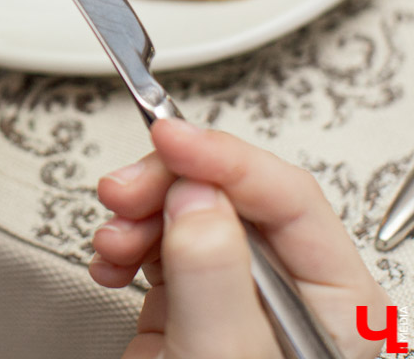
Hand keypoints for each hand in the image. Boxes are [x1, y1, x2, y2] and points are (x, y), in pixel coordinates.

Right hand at [90, 118, 389, 358]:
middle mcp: (284, 292)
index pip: (287, 198)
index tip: (169, 137)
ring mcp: (231, 297)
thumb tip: (198, 198)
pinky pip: (155, 244)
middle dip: (166, 185)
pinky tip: (110, 257)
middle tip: (123, 192)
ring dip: (136, 213)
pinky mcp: (185, 306)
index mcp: (333, 302)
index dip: (225, 157)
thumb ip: (214, 278)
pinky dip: (123, 240)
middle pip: (229, 196)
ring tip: (111, 238)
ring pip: (186, 213)